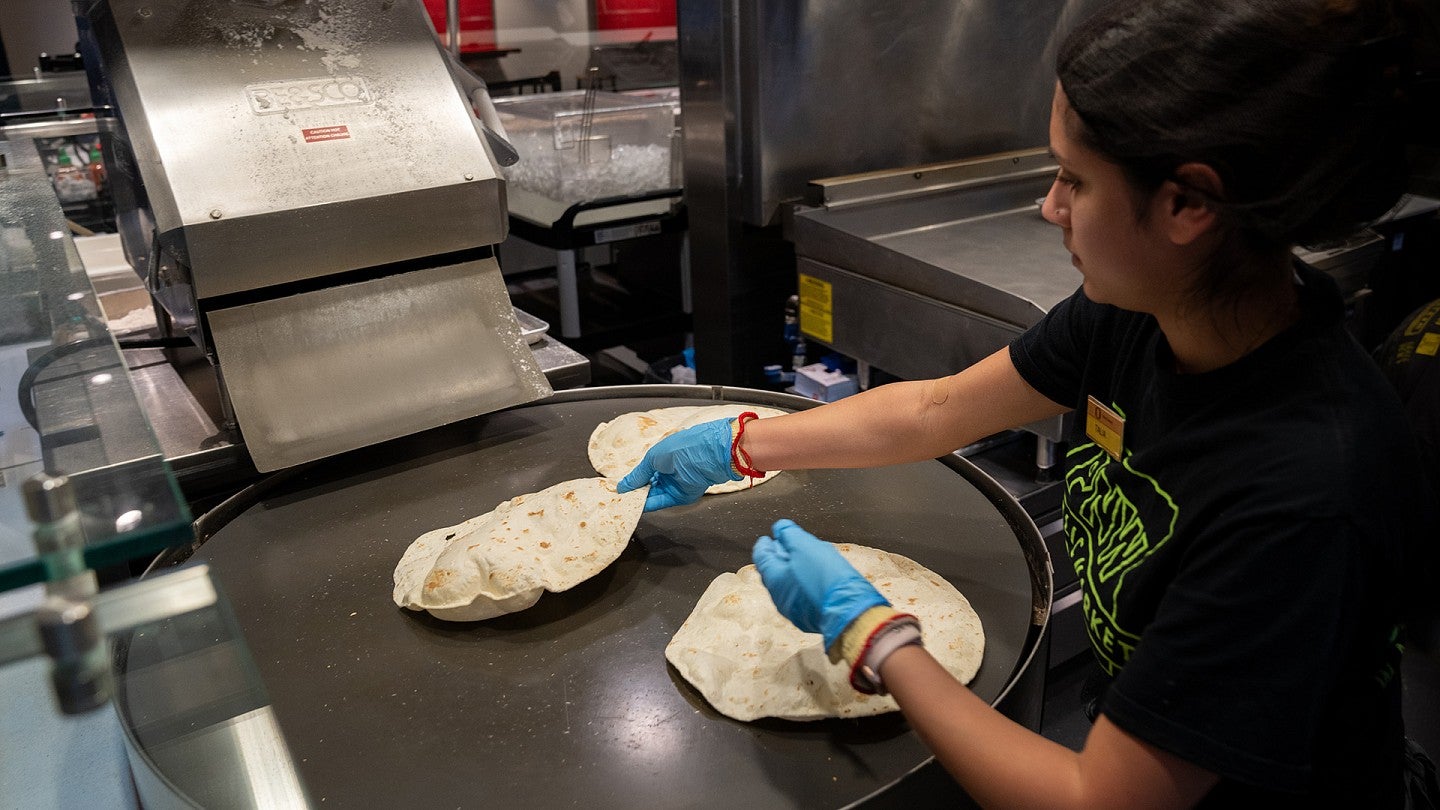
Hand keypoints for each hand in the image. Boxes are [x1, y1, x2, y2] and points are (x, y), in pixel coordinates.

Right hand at [617, 418, 741, 510]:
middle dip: (634, 492)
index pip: (643, 472)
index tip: (618, 488)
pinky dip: (649, 505)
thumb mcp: (654, 457)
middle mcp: (668, 471)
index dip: (631, 480)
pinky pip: (662, 502)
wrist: (711, 454)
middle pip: (647, 485)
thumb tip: (622, 486)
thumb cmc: (684, 447)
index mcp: (662, 457)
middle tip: (618, 499)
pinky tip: (636, 507)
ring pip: (653, 495)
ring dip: (639, 500)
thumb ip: (638, 474)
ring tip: (624, 504)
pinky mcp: (682, 496)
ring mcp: (675, 484)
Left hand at [752, 519, 889, 650]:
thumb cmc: (826, 577)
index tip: (767, 539)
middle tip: (785, 547)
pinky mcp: (811, 618)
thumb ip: (789, 535)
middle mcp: (780, 598)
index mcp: (774, 579)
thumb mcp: (806, 546)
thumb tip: (780, 528)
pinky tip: (816, 579)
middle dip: (779, 557)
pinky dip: (804, 584)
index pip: (761, 558)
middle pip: (773, 573)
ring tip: (804, 561)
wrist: (850, 611)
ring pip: (788, 586)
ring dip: (792, 572)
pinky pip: (802, 597)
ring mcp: (794, 611)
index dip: (764, 545)